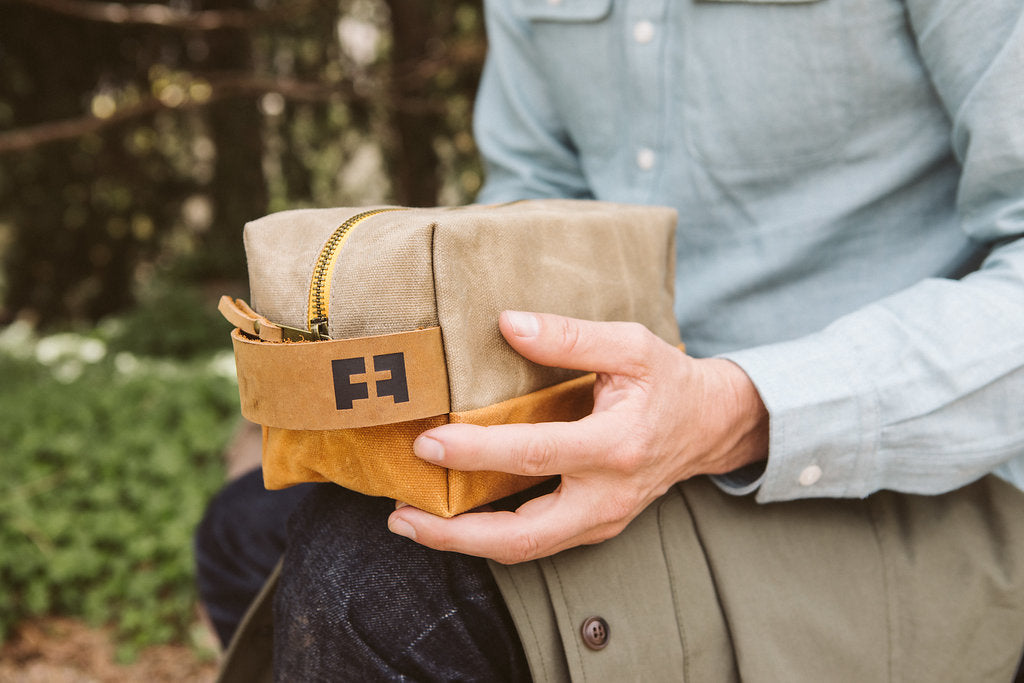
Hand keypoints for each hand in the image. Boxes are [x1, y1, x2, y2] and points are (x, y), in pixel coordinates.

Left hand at [387, 311, 767, 563]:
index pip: (534, 454)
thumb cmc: (668, 382)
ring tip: (411, 522)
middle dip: (455, 533)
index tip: (428, 441)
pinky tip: (453, 518)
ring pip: (525, 549)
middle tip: (400, 514)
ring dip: (464, 543)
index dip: (476, 451)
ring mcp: (601, 520)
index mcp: (615, 446)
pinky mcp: (594, 528)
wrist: (710, 427)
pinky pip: (536, 541)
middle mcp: (607, 496)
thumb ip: (571, 336)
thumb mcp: (631, 345)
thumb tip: (507, 323)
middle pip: (522, 535)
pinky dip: (490, 536)